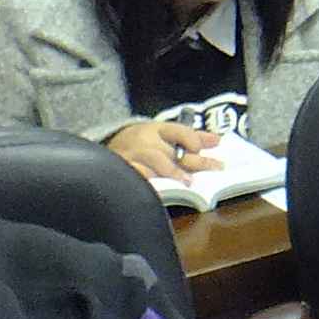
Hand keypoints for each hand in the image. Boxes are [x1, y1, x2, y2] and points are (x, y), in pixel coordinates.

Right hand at [106, 119, 220, 182]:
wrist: (101, 150)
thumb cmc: (140, 143)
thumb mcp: (163, 134)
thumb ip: (190, 137)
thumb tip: (217, 141)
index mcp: (155, 129)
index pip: (178, 131)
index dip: (192, 139)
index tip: (202, 149)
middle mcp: (144, 141)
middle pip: (172, 150)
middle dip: (195, 161)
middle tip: (215, 167)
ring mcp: (132, 156)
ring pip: (156, 161)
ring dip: (174, 172)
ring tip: (188, 182)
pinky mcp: (123, 171)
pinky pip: (138, 176)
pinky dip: (151, 182)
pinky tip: (163, 189)